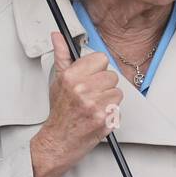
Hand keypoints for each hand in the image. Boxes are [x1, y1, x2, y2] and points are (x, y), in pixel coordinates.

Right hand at [29, 31, 122, 176]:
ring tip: (94, 106)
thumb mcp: (57, 80)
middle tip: (91, 95)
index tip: (90, 77)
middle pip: (112, 75)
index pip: (101, 59)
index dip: (97, 69)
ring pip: (118, 92)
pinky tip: (97, 116)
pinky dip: (110, 113)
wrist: (58, 141)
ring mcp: (95, 105)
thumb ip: (62, 56)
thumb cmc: (60, 111)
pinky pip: (118, 108)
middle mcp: (83, 90)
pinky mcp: (104, 119)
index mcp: (72, 76)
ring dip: (109, 100)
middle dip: (104, 85)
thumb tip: (58, 36)